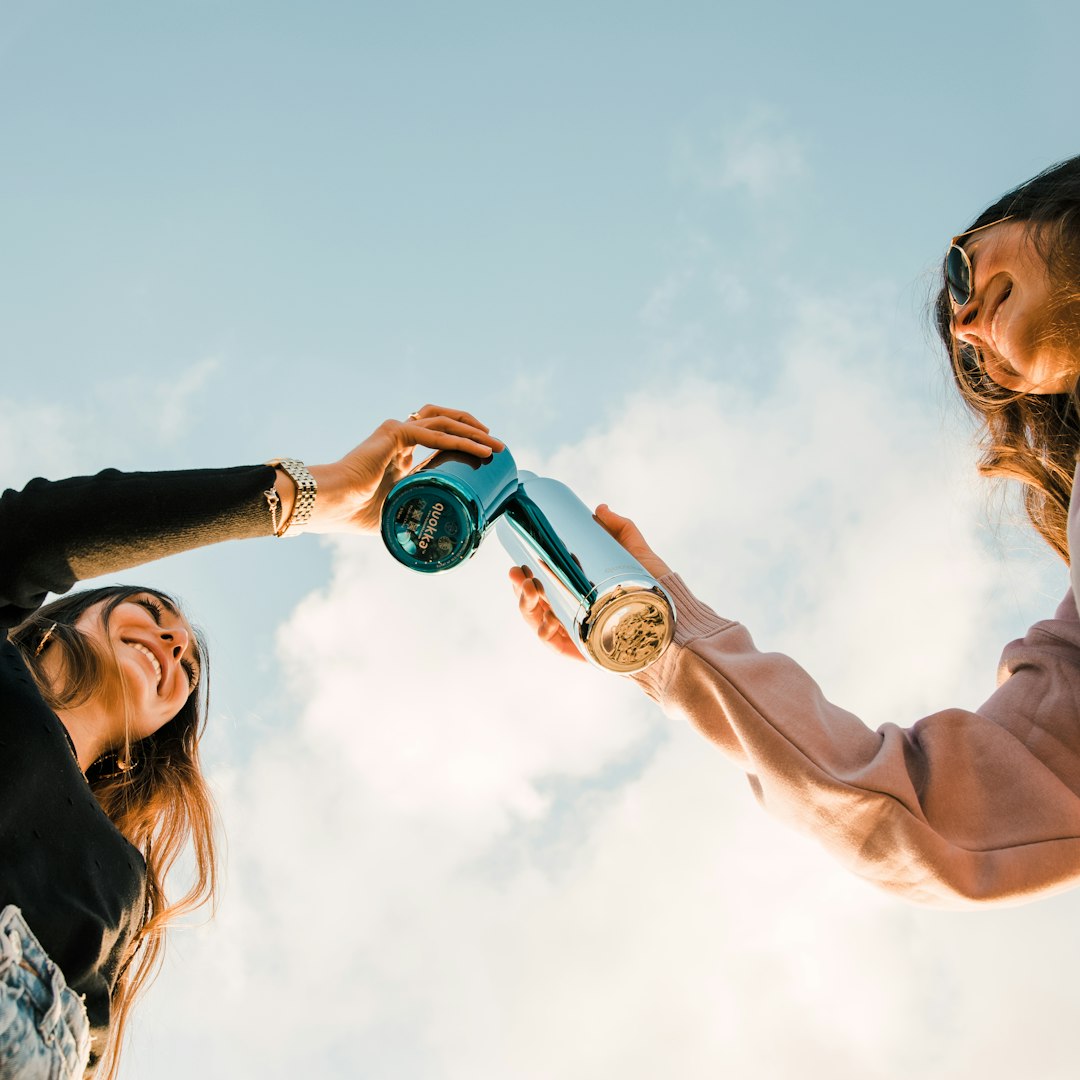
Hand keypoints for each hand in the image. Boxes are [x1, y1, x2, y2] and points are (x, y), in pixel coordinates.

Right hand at [299, 405, 503, 534]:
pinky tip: (477, 450)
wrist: (332, 504)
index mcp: (399, 452)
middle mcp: (399, 436)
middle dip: (474, 430)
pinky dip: (458, 440)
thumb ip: (413, 513)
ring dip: (473, 431)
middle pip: (445, 421)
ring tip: (494, 446)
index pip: (438, 437)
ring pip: (444, 422)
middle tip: (496, 447)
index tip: (485, 455)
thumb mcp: (396, 511)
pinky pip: (434, 433)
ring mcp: (396, 431)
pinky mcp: (394, 433)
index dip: (463, 441)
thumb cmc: (355, 513)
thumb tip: (435, 540)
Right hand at [508, 502, 672, 659]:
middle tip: (519, 575)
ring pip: (538, 622)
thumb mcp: (637, 554)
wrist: (675, 621)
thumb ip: (621, 529)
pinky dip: (543, 632)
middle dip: (520, 589)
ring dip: (526, 607)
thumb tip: (599, 508)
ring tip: (530, 591)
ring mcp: (576, 633)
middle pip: (535, 602)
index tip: (519, 563)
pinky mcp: (582, 650)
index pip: (545, 584)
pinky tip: (543, 620)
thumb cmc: (657, 591)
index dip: (527, 575)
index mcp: (579, 592)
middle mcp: (574, 612)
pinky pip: (553, 645)